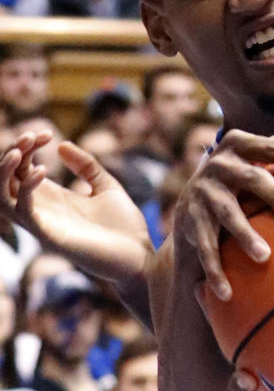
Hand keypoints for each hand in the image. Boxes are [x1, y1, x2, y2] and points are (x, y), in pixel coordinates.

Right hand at [0, 131, 152, 283]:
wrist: (142, 257)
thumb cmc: (126, 228)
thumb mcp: (106, 187)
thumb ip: (86, 167)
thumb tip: (61, 145)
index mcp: (53, 198)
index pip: (22, 168)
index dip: (28, 147)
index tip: (47, 133)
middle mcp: (42, 210)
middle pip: (6, 180)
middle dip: (12, 153)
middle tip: (30, 135)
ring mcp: (44, 225)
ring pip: (2, 198)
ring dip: (5, 172)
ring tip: (20, 151)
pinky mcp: (51, 237)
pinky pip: (24, 212)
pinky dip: (27, 190)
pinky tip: (43, 171)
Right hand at [174, 123, 273, 299]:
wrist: (194, 203)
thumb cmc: (248, 176)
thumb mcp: (268, 155)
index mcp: (241, 144)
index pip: (271, 147)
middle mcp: (218, 165)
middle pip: (251, 178)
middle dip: (273, 195)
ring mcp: (202, 193)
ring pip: (227, 215)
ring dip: (245, 236)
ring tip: (266, 257)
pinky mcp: (189, 222)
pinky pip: (205, 249)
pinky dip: (216, 272)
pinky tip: (229, 294)